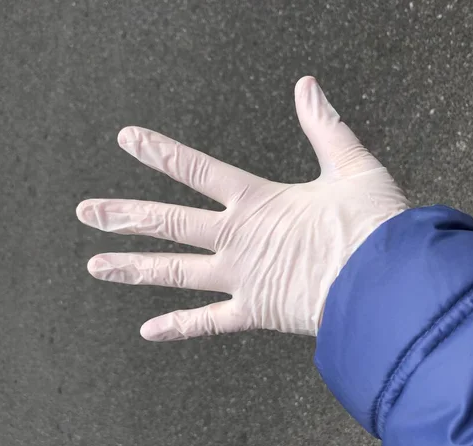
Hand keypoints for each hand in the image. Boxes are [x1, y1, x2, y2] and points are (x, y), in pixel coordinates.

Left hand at [76, 76, 407, 340]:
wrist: (388, 283)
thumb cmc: (375, 225)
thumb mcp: (352, 165)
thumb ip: (324, 126)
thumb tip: (307, 86)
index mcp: (257, 200)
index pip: (196, 169)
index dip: (159, 151)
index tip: (127, 139)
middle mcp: (237, 238)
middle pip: (169, 223)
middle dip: (124, 215)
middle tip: (85, 211)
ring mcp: (240, 277)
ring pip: (175, 271)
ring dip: (133, 268)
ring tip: (94, 265)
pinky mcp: (255, 311)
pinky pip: (208, 323)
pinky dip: (179, 328)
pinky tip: (147, 331)